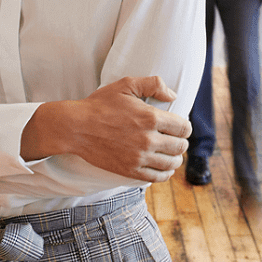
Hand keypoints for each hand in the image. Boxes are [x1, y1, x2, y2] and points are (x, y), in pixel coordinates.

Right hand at [22, 76, 190, 183]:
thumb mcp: (125, 85)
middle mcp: (148, 139)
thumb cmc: (100, 104)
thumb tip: (173, 95)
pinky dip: (165, 173)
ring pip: (171, 163)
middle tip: (176, 139)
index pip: (183, 128)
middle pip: (180, 146)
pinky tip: (163, 168)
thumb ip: (153, 84)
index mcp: (150, 117)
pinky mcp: (130, 170)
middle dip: (181, 142)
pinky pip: (157, 177)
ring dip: (176, 158)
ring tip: (172, 154)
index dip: (184, 126)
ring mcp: (139, 157)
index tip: (179, 126)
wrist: (76, 127)